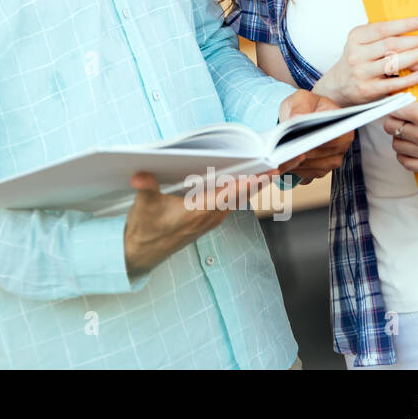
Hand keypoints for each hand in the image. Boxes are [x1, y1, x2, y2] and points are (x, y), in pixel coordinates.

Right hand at [123, 169, 274, 275]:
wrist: (141, 253)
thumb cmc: (145, 231)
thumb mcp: (145, 206)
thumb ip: (145, 188)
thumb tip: (139, 175)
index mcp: (199, 212)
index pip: (231, 194)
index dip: (250, 182)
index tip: (268, 172)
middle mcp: (209, 217)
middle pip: (240, 196)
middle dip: (258, 181)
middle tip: (278, 165)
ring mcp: (209, 220)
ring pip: (236, 201)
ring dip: (250, 187)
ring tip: (265, 170)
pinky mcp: (206, 221)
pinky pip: (229, 205)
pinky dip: (238, 193)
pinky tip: (240, 183)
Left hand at [276, 90, 353, 182]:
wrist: (299, 115)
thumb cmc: (305, 106)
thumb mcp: (301, 99)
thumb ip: (300, 107)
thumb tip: (297, 118)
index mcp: (343, 128)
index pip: (334, 140)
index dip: (317, 143)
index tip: (300, 143)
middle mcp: (341, 147)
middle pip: (323, 158)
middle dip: (303, 156)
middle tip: (284, 153)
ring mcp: (331, 160)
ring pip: (314, 169)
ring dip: (297, 166)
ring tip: (279, 159)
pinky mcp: (318, 169)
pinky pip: (307, 176)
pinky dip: (294, 172)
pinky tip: (281, 166)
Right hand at [313, 17, 417, 105]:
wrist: (338, 86)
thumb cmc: (356, 62)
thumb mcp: (360, 43)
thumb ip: (378, 34)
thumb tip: (409, 23)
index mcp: (355, 38)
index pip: (383, 28)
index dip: (406, 24)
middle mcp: (356, 54)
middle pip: (391, 45)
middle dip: (415, 41)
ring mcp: (361, 72)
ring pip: (393, 62)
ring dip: (415, 56)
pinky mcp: (368, 89)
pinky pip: (393, 83)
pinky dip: (410, 78)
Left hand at [383, 59, 417, 172]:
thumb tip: (401, 52)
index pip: (390, 111)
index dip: (393, 106)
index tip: (399, 104)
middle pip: (390, 129)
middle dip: (396, 121)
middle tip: (407, 116)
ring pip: (397, 146)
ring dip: (401, 138)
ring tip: (413, 129)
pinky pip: (406, 163)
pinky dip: (407, 154)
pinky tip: (416, 144)